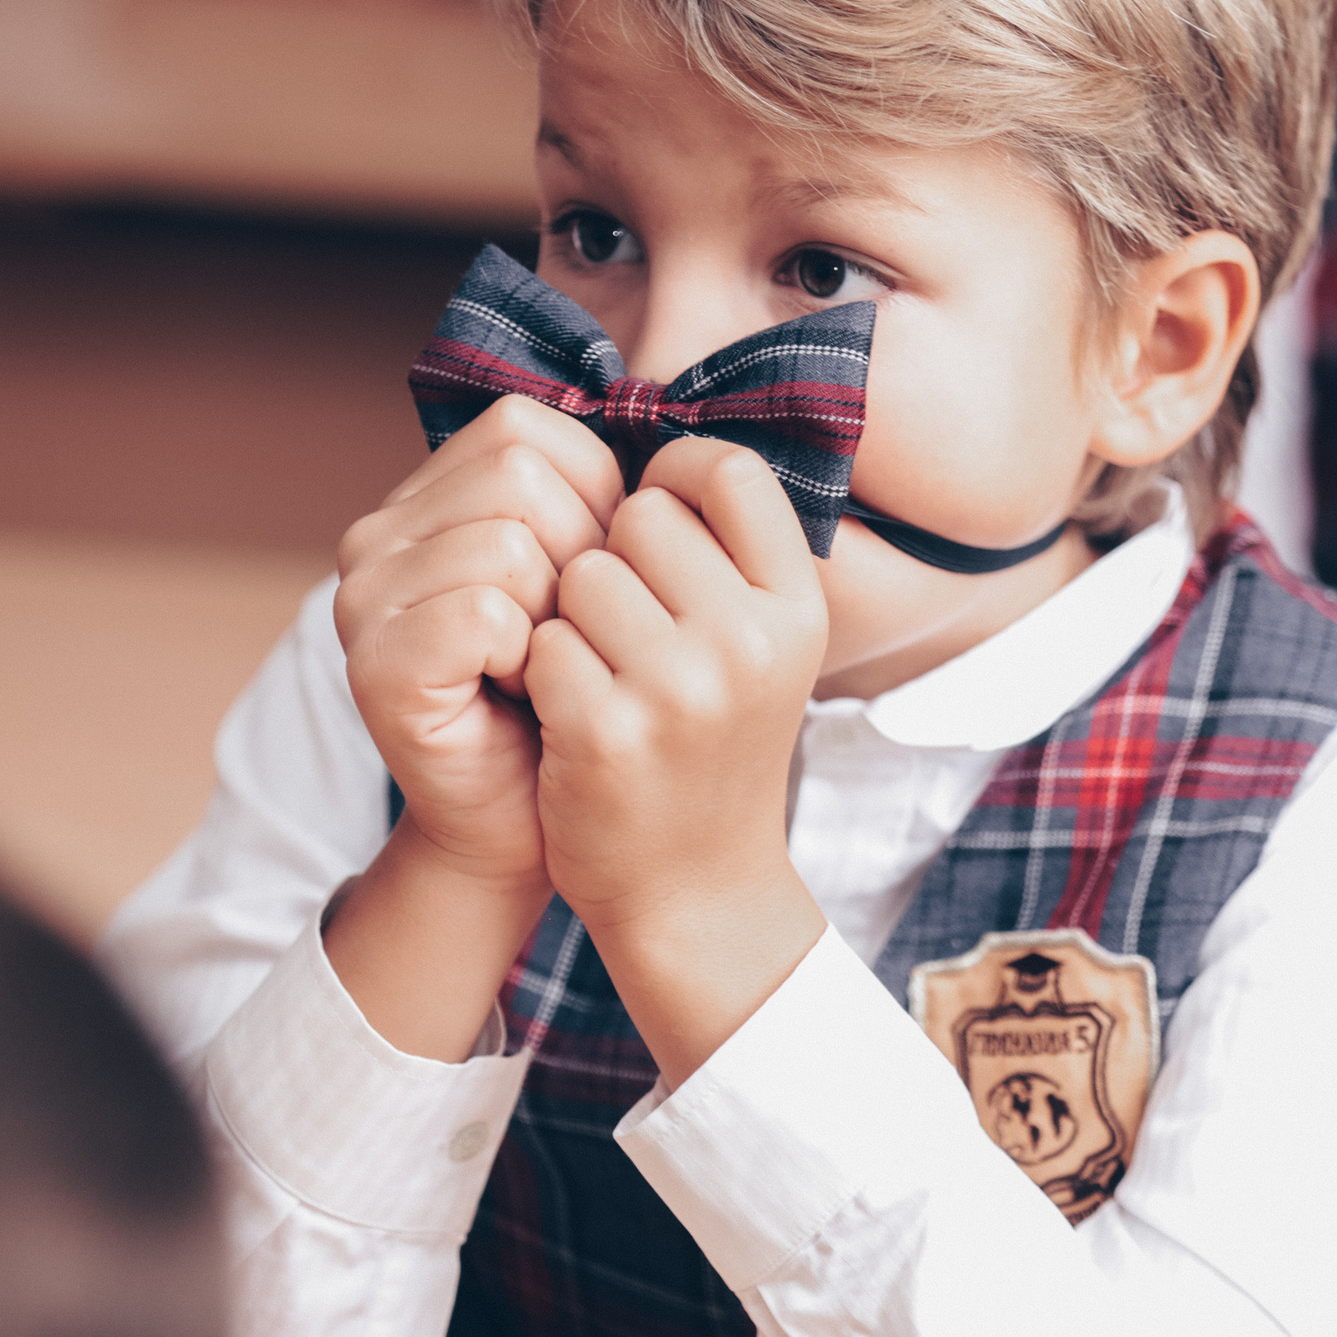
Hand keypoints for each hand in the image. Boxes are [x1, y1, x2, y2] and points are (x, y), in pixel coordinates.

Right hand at [333, 395, 620, 895]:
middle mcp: (375, 537)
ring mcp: (364, 600)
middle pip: (516, 473)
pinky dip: (528, 656)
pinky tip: (519, 693)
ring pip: (505, 540)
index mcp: (421, 501)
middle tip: (571, 630)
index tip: (596, 573)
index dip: (590, 494)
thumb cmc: (571, 692)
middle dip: (578, 551)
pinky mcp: (377, 665)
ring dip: (554, 610)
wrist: (531, 822)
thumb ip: (590, 498)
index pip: (522, 428)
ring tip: (543, 663)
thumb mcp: (585, 573)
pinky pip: (485, 612)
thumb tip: (661, 433)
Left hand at [523, 439, 831, 1083]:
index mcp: (797, 607)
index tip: (653, 526)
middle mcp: (752, 641)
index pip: (729, 471)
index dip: (673, 483)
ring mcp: (683, 688)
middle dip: (612, 560)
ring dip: (569, 618)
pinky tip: (570, 718)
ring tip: (600, 676)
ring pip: (580, 574)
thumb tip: (658, 444)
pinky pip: (540, 643)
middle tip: (625, 633)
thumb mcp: (760, 647)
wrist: (695, 892)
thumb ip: (728, 555)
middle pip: (639, 516)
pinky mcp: (608, 732)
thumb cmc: (712, 747)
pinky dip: (539, 675)